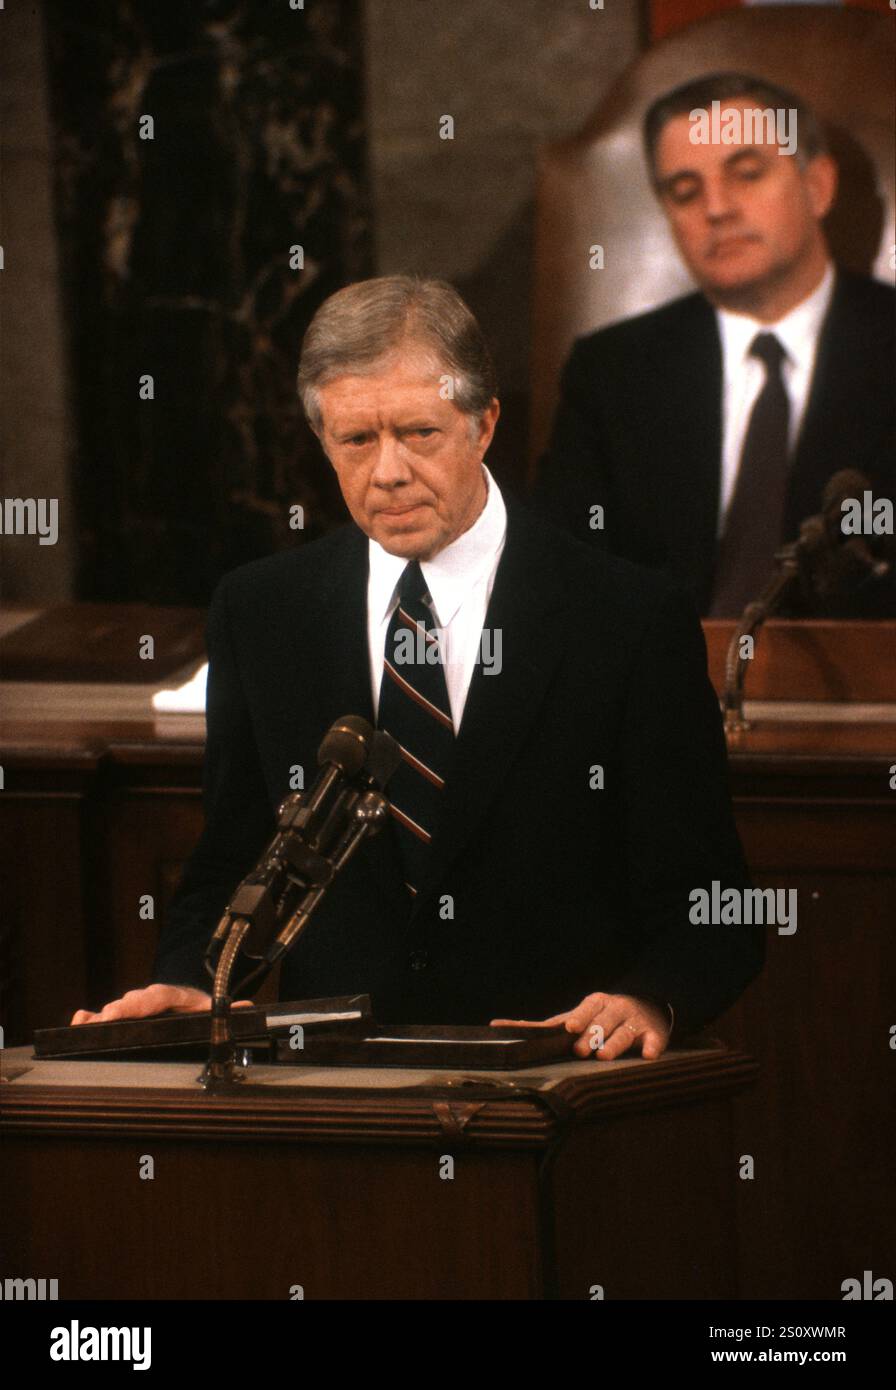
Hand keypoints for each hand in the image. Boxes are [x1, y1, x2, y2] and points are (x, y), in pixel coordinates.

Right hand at [69, 984, 253, 1025]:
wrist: (187, 1004)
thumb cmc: (197, 1011)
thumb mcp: (213, 1010)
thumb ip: (227, 1011)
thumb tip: (246, 1008)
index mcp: (175, 996)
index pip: (160, 995)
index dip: (144, 1001)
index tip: (129, 1008)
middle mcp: (153, 1000)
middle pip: (135, 1002)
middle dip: (121, 1009)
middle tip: (107, 1020)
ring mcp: (137, 1008)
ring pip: (119, 1009)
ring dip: (104, 1015)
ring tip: (89, 1023)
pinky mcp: (123, 1019)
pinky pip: (106, 1017)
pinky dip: (91, 1019)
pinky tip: (79, 1023)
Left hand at [490, 992, 671, 1060]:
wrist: (645, 1008)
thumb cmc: (599, 1019)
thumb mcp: (575, 1018)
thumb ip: (545, 1026)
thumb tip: (497, 1026)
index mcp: (593, 1003)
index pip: (583, 1010)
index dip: (578, 1019)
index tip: (570, 1028)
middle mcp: (614, 1009)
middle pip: (601, 1022)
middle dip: (591, 1034)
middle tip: (582, 1049)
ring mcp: (634, 1021)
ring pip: (624, 1032)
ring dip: (614, 1043)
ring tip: (604, 1055)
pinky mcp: (653, 1034)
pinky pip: (653, 1041)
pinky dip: (651, 1047)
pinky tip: (648, 1054)